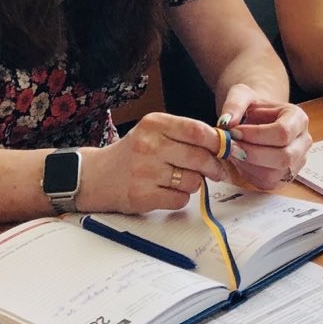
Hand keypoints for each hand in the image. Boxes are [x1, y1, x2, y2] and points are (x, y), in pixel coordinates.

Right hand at [76, 111, 225, 213]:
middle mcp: (149, 145)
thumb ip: (183, 135)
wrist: (95, 176)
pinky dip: (180, 198)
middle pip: (199, 157)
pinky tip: (167, 192)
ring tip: (179, 180)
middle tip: (217, 172)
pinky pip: (180, 199)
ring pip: (192, 180)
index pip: (197, 130)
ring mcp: (145, 171)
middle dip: (214, 167)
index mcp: (154, 123)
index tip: (227, 149)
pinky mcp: (142, 195)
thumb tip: (222, 144)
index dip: (218, 142)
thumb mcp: (153, 132)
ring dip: (194, 183)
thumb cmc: (132, 153)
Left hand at [214, 85, 310, 190]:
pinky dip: (249, 174)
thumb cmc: (252, 107)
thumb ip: (234, 104)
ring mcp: (296, 162)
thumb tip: (227, 122)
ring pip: (274, 174)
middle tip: (231, 145)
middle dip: (252, 153)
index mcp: (298, 118)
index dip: (256, 135)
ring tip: (234, 151)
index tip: (235, 131)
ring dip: (248, 165)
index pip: (283, 132)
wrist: (255, 119)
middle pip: (284, 157)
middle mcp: (303, 141)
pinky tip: (241, 160)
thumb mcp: (242, 95)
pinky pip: (267, 183)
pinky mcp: (285, 177)